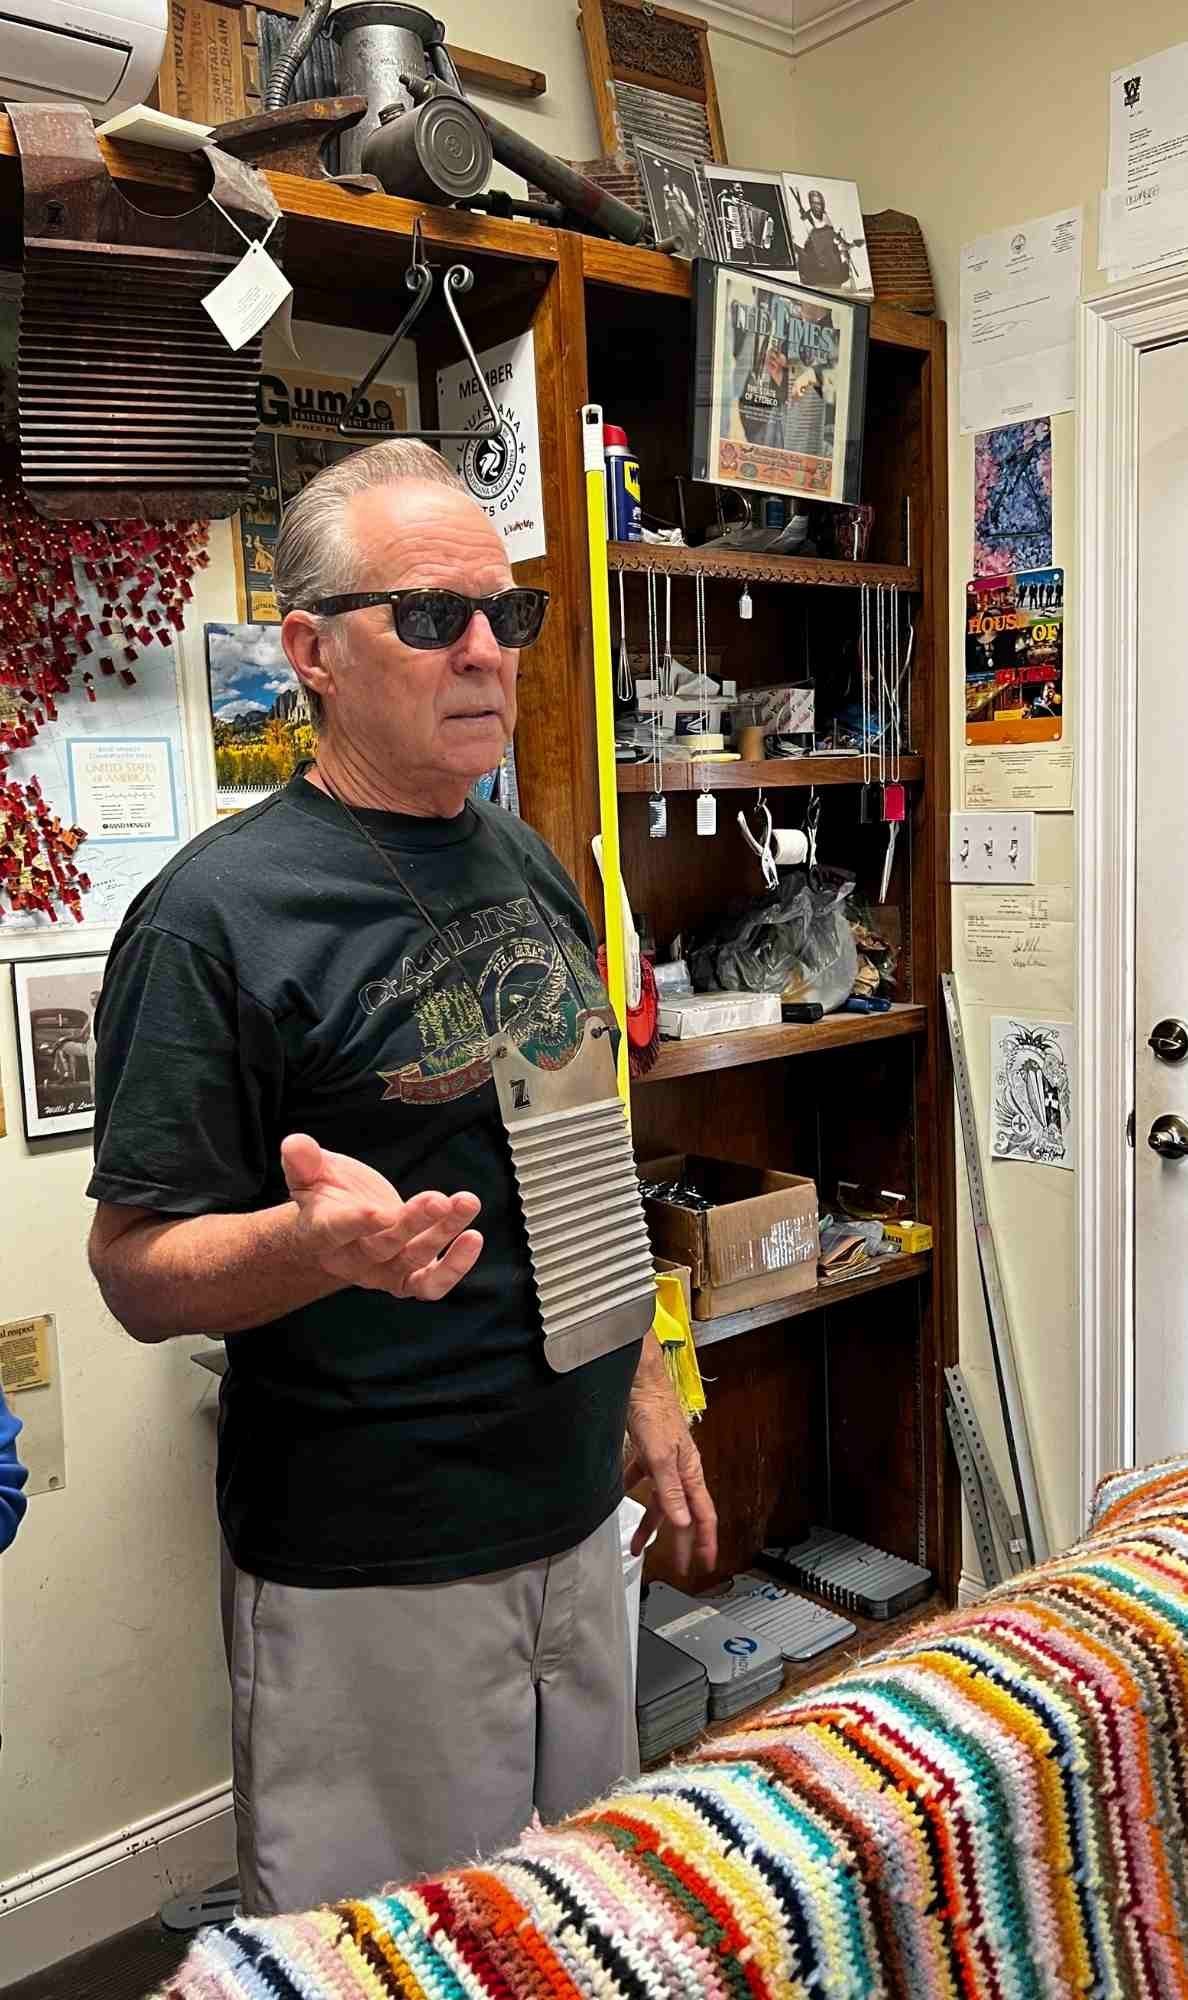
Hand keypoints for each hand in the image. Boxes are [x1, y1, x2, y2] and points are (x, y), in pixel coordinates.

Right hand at [281, 1133, 481, 1301]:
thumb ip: (302, 1160)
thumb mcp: (311, 1173)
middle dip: (413, 1222)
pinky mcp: (408, 1276)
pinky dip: (455, 1267)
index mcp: (323, 1233)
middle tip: (437, 1199)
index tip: (378, 1210)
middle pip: (384, 1245)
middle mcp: (354, 1260)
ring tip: (466, 1202)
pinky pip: (431, 1283)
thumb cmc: (326, 1197)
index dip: (356, 1223)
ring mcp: (383, 1271)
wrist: (341, 1228)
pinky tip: (472, 1238)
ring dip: (444, 1232)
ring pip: (415, 1259)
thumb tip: (294, 1143)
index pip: (337, 1232)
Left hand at [625, 1340, 716, 1574]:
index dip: (706, 1541)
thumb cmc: (654, 1410)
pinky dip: (630, 1492)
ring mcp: (663, 1460)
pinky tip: (619, 1500)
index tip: (706, 1563)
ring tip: (638, 1545)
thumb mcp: (660, 1455)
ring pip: (659, 1500)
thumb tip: (682, 1522)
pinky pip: (640, 1479)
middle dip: (679, 1541)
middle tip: (679, 1565)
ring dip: (650, 1523)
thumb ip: (670, 1490)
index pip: (703, 1514)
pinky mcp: (646, 1450)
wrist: (638, 1378)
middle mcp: (679, 1469)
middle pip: (681, 1512)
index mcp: (690, 1472)